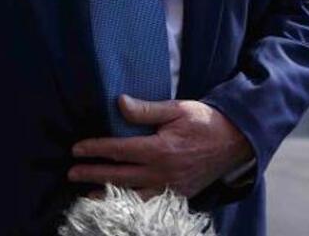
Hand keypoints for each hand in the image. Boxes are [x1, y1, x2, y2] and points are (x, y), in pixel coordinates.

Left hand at [68, 94, 253, 200]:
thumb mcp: (177, 109)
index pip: (119, 151)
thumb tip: (120, 104)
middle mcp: (162, 173)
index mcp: (160, 149)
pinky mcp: (179, 196)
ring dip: (107, 195)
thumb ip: (146, 110)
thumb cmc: (205, 121)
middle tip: (72, 173)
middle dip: (93, 174)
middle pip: (120, 176)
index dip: (96, 149)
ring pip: (132, 195)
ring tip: (87, 196)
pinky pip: (149, 204)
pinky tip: (119, 203)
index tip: (77, 149)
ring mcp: (171, 188)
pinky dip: (130, 205)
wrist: (236, 141)